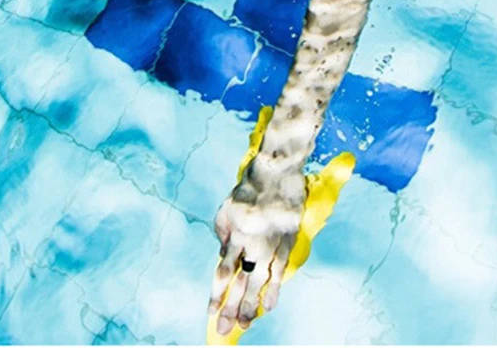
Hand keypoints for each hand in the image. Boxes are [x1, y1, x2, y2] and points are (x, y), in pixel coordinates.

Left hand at [209, 160, 305, 334]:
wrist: (278, 167)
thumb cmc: (250, 185)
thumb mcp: (227, 206)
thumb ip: (223, 231)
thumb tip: (223, 253)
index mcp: (234, 233)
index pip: (223, 271)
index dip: (216, 293)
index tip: (210, 312)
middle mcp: (251, 242)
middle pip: (240, 282)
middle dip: (231, 308)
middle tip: (224, 329)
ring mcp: (271, 243)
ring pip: (259, 281)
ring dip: (251, 305)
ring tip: (244, 324)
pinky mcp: (287, 240)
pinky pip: (280, 270)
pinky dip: (274, 289)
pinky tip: (268, 306)